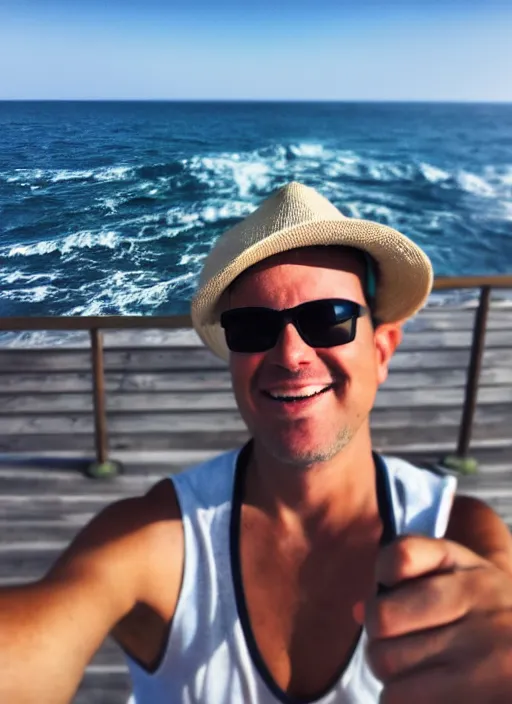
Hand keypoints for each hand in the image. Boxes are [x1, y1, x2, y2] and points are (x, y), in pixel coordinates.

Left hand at [355, 535, 511, 702]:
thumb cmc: (497, 624)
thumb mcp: (467, 585)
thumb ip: (411, 581)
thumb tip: (357, 611)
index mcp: (471, 568)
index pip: (401, 555)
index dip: (384, 575)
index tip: (396, 591)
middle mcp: (481, 597)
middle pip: (381, 618)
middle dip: (380, 637)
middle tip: (401, 647)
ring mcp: (487, 645)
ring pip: (387, 662)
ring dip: (391, 674)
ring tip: (417, 674)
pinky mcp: (489, 686)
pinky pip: (403, 698)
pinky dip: (402, 699)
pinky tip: (424, 695)